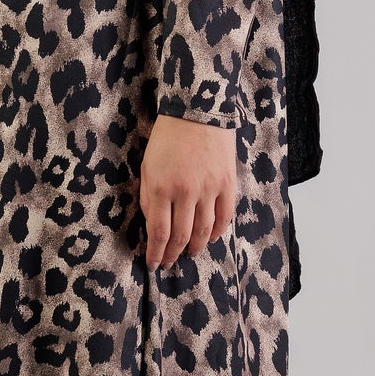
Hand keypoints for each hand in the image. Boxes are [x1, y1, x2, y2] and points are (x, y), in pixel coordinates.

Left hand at [139, 114, 238, 271]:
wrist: (198, 112)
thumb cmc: (167, 138)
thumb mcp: (147, 166)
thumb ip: (149, 197)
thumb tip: (153, 225)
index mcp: (161, 187)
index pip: (158, 232)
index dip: (156, 253)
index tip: (153, 264)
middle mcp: (186, 192)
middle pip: (181, 236)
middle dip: (173, 255)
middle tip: (169, 263)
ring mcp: (209, 189)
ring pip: (203, 231)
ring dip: (195, 247)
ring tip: (189, 254)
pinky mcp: (227, 184)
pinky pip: (224, 217)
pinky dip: (217, 232)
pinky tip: (209, 238)